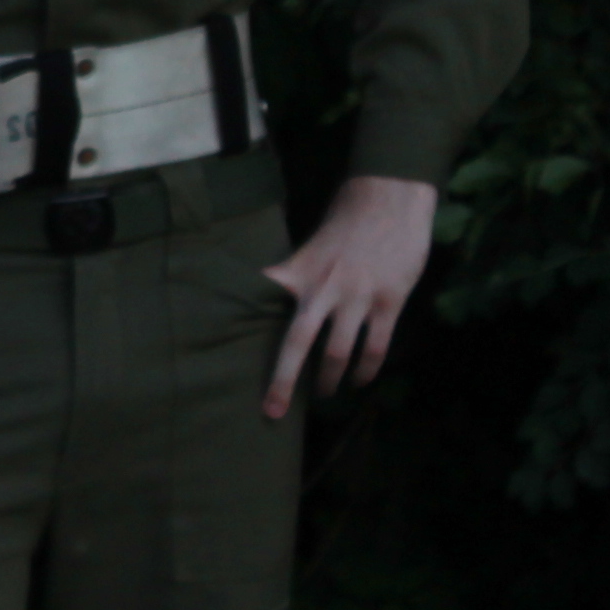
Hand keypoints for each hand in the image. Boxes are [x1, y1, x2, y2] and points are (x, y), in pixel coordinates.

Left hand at [262, 174, 438, 419]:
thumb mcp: (310, 248)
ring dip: (328, 381)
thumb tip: (272, 301)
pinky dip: (366, 371)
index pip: (263, 302)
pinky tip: (359, 382)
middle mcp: (324, 288)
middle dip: (282, 380)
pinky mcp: (390, 302)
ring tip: (323, 394)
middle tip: (272, 411)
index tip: (220, 343)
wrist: (389, 198)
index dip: (241, 320)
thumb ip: (293, 277)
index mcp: (299, 273)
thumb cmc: (346, 224)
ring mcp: (358, 296)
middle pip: (298, 343)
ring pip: (338, 353)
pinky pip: (374, 348)